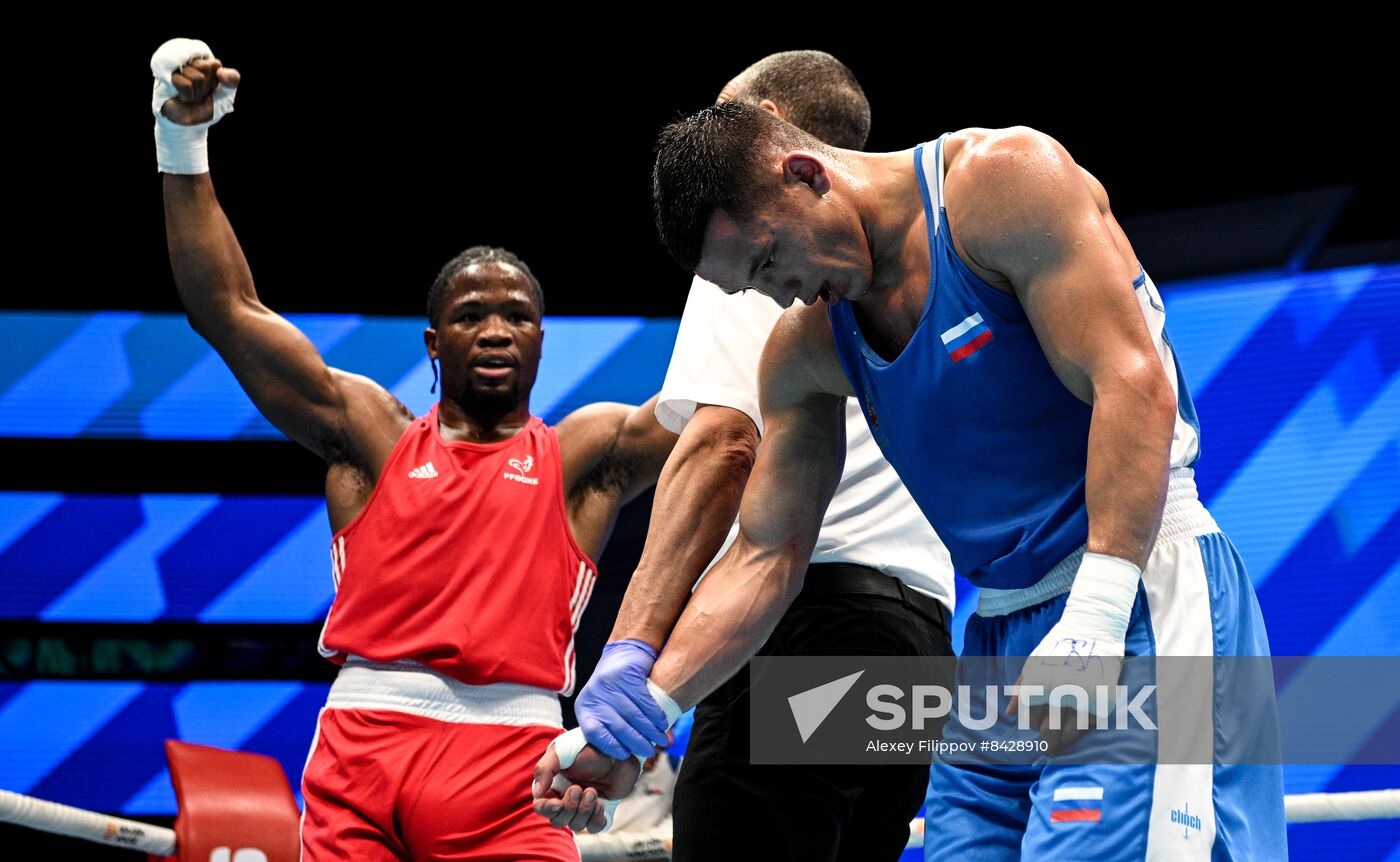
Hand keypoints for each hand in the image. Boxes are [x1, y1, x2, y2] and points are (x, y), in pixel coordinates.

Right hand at [160, 59, 239, 125]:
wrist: (191, 124)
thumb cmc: (207, 106)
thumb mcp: (226, 93)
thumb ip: (232, 79)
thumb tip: (220, 72)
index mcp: (201, 62)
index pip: (215, 64)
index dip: (216, 81)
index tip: (210, 88)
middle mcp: (186, 63)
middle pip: (205, 67)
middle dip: (206, 86)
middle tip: (199, 93)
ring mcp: (175, 70)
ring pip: (196, 77)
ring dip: (198, 94)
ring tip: (191, 98)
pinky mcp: (165, 80)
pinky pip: (186, 85)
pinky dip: (189, 97)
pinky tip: (183, 99)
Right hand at [532, 729, 643, 831]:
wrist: (619, 747)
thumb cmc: (588, 745)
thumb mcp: (561, 751)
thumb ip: (544, 769)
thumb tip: (537, 793)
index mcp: (553, 785)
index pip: (541, 807)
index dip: (547, 809)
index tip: (557, 803)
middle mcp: (567, 798)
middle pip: (558, 819)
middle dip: (568, 807)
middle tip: (578, 788)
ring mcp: (585, 806)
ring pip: (576, 825)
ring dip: (583, 811)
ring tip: (593, 791)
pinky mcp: (602, 811)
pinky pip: (594, 827)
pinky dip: (596, 819)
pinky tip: (601, 803)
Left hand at [575, 639, 671, 759]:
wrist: (625, 654)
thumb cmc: (616, 690)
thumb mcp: (605, 706)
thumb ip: (611, 728)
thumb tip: (630, 756)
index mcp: (585, 707)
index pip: (595, 733)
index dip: (611, 746)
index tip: (627, 755)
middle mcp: (595, 694)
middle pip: (618, 726)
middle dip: (637, 742)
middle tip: (650, 752)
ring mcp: (610, 683)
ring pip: (635, 715)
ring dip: (651, 731)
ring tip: (662, 741)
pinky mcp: (627, 675)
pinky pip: (645, 701)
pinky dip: (656, 715)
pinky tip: (663, 723)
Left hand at [1007, 628, 1124, 753]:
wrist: (1092, 629)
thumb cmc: (1057, 647)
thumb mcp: (1032, 663)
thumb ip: (1021, 689)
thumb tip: (1011, 714)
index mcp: (1037, 683)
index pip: (1030, 718)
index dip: (1033, 724)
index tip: (1037, 725)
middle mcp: (1058, 691)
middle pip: (1048, 730)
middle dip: (1048, 740)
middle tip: (1049, 747)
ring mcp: (1082, 696)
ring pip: (1070, 732)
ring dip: (1066, 738)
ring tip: (1063, 740)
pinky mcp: (1103, 699)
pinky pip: (1092, 723)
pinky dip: (1086, 726)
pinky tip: (1082, 723)